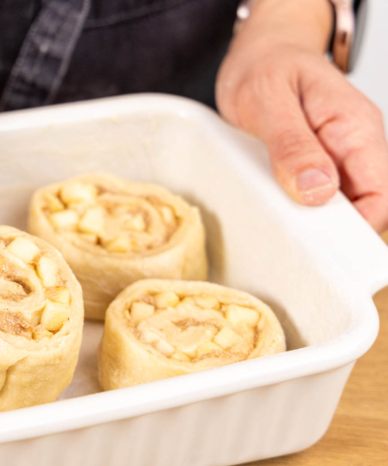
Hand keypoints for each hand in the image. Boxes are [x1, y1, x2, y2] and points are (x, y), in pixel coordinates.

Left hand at [216, 10, 387, 231]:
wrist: (260, 53)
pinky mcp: (315, 166)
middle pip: (363, 206)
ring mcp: (336, 158)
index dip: (358, 226)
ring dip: (311, 222)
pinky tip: (272, 213)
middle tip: (290, 241)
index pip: (380, 193)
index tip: (320, 243)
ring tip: (276, 226)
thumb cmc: (264, 67)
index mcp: (356, 128)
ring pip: (338, 207)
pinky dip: (296, 210)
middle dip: (332, 231)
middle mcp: (354, 146)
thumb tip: (318, 190)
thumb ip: (292, 145)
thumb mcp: (268, 101)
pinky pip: (315, 197)